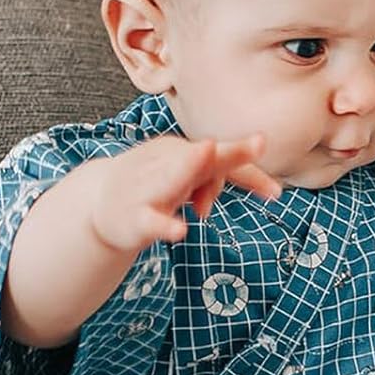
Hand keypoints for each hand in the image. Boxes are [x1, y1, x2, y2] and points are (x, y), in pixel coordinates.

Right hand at [90, 133, 280, 254]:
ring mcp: (149, 188)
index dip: (251, 175)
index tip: (276, 194)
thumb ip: (225, 181)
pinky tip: (180, 231)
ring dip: (189, 165)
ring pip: (172, 177)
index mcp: (184, 155)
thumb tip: (275, 189)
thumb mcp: (191, 180)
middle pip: (202, 159)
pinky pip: (151, 220)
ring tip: (208, 151)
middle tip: (259, 143)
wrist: (98, 202)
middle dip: (229, 152)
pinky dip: (165, 225)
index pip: (221, 161)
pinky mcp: (136, 216)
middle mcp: (168, 164)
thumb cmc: (155, 186)